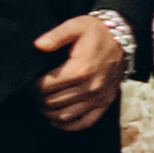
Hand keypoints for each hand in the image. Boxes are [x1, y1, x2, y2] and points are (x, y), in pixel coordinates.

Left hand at [34, 11, 129, 133]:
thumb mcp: (75, 26)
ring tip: (43, 103)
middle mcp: (90, 87)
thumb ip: (56, 36)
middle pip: (53, 102)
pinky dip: (68, 126)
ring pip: (65, 115)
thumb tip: (38, 45)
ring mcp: (98, 97)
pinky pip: (85, 122)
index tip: (31, 82)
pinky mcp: (105, 103)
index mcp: (80, 69)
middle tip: (36, 92)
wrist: (122, 39)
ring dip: (49, 112)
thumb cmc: (96, 32)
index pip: (46, 87)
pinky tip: (57, 121)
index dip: (33, 86)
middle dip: (39, 98)